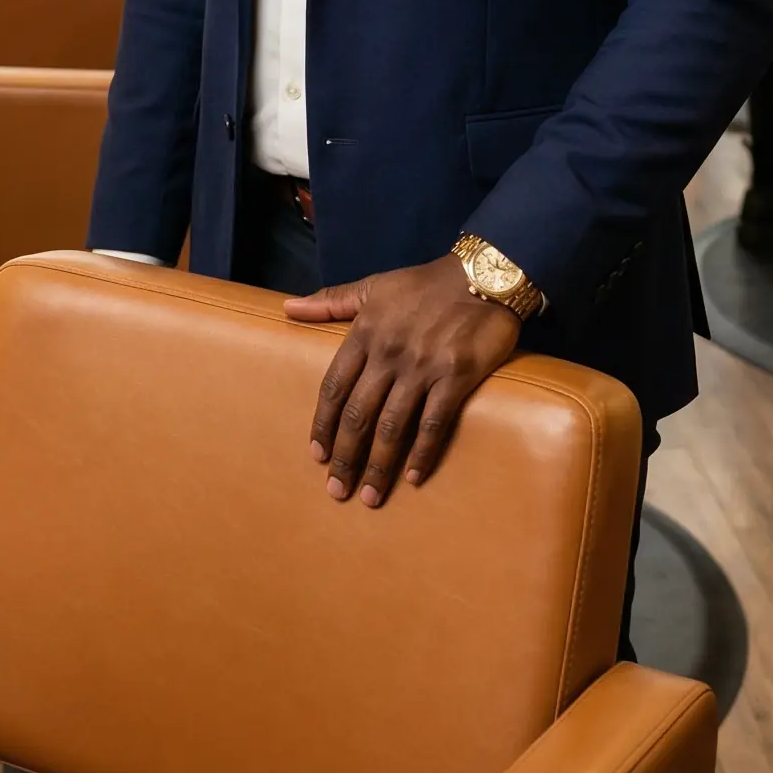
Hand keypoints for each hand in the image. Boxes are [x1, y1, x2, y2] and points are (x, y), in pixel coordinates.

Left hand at [285, 256, 523, 507]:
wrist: (484, 275)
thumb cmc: (426, 283)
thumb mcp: (375, 286)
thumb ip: (331, 301)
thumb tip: (287, 308)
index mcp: (365, 332)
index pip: (334, 388)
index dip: (323, 425)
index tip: (316, 455)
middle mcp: (388, 353)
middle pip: (358, 415)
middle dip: (345, 457)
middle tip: (337, 491)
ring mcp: (422, 366)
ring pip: (391, 426)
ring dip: (378, 466)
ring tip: (370, 497)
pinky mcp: (455, 376)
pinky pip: (433, 423)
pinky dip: (421, 454)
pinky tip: (413, 478)